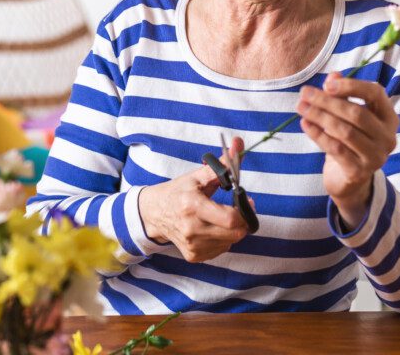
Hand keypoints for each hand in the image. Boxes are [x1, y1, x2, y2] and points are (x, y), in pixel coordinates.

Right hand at [138, 137, 251, 261]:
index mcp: (193, 206)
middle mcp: (192, 229)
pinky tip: (212, 228)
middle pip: (235, 233)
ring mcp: (192, 245)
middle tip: (238, 208)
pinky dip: (222, 239)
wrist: (154, 213)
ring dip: (232, 230)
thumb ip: (223, 163)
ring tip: (221, 217)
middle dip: (242, 220)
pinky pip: (220, 250)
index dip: (245, 211)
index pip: (231, 220)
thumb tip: (239, 143)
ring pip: (230, 242)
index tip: (246, 200)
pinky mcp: (193, 255)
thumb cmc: (178, 192)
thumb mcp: (198, 176)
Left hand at [296, 72, 399, 228]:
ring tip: (300, 107)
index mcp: (389, 117)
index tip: (326, 84)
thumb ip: (343, 94)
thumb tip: (333, 75)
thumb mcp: (348, 115)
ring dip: (319, 116)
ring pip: (344, 131)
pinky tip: (305, 124)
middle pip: (356, 113)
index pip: (375, 93)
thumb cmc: (350, 139)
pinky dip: (317, 134)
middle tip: (304, 93)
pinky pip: (335, 148)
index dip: (351, 86)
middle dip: (327, 102)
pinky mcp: (359, 171)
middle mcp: (388, 137)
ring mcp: (376, 156)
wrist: (349, 178)